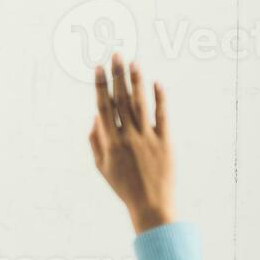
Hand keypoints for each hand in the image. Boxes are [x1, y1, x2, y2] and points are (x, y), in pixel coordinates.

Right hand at [90, 54, 175, 233]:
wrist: (150, 205)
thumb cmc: (124, 187)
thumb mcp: (102, 167)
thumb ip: (95, 141)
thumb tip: (94, 116)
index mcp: (110, 143)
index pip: (103, 107)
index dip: (100, 86)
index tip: (97, 67)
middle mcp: (128, 137)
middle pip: (121, 100)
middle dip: (117, 75)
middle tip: (116, 54)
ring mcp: (147, 139)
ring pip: (140, 104)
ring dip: (137, 81)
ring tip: (134, 62)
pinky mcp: (165, 142)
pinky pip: (162, 116)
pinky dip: (160, 99)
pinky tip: (157, 83)